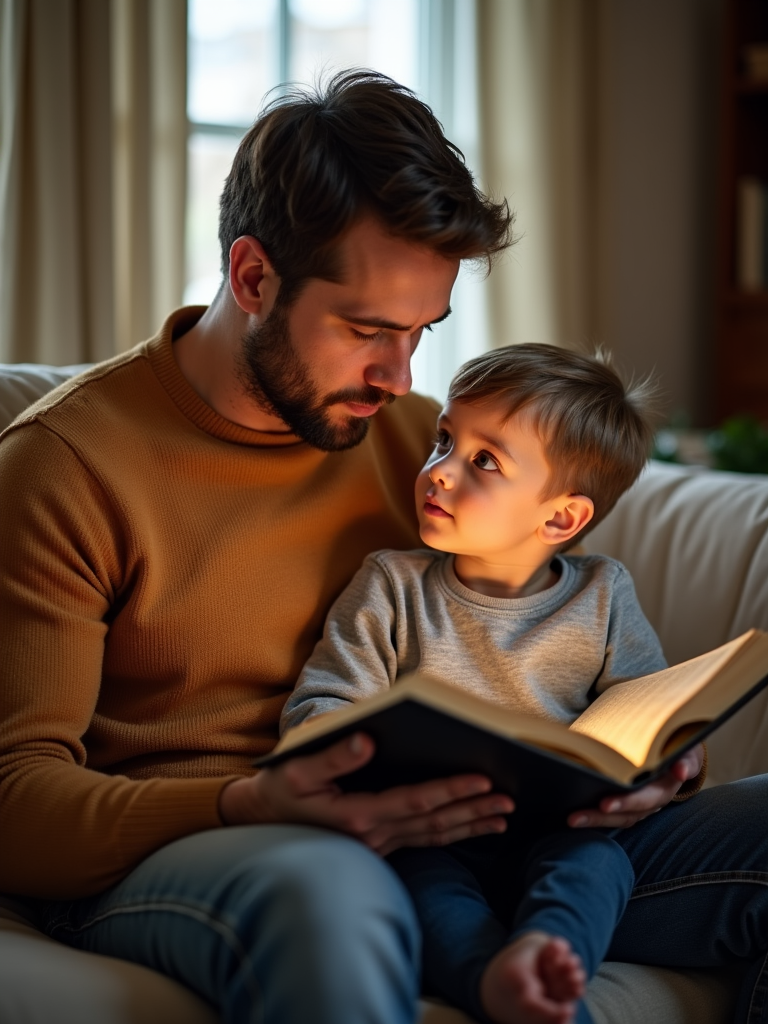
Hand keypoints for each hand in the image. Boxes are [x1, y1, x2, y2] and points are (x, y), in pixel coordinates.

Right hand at [219, 732, 514, 855]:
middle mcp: (373, 835)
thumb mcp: (298, 768)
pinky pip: (424, 840)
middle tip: (510, 799)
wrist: (261, 821)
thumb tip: (368, 741)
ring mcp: (378, 844)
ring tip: (505, 815)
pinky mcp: (379, 844)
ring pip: (434, 835)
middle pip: (434, 821)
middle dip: (473, 809)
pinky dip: (453, 834)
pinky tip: (476, 828)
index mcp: (357, 814)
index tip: (482, 779)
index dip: (450, 790)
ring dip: (470, 824)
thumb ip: (334, 756)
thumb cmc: (280, 789)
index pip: (415, 802)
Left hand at [567, 743, 704, 829]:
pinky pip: (611, 814)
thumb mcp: (687, 751)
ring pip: (616, 818)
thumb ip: (687, 759)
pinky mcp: (628, 805)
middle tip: (576, 817)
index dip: (627, 802)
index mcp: (666, 788)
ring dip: (593, 820)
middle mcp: (652, 802)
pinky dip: (593, 816)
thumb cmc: (680, 748)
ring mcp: (640, 807)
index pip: (646, 799)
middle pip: (626, 814)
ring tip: (570, 819)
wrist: (682, 755)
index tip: (605, 804)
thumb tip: (681, 771)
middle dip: (601, 816)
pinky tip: (572, 815)